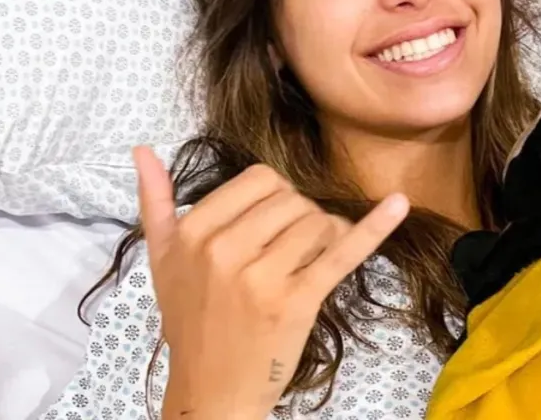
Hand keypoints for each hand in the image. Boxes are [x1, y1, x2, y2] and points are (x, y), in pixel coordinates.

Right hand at [134, 147, 408, 418]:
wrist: (210, 392)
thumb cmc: (191, 323)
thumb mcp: (161, 261)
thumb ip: (154, 202)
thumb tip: (141, 149)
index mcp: (193, 232)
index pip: (259, 179)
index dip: (275, 199)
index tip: (270, 227)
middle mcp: (223, 250)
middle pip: (292, 198)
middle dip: (300, 218)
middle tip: (289, 253)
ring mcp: (261, 277)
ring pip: (317, 222)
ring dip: (324, 237)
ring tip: (308, 264)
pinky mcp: (297, 302)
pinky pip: (340, 253)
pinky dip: (374, 228)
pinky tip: (399, 204)